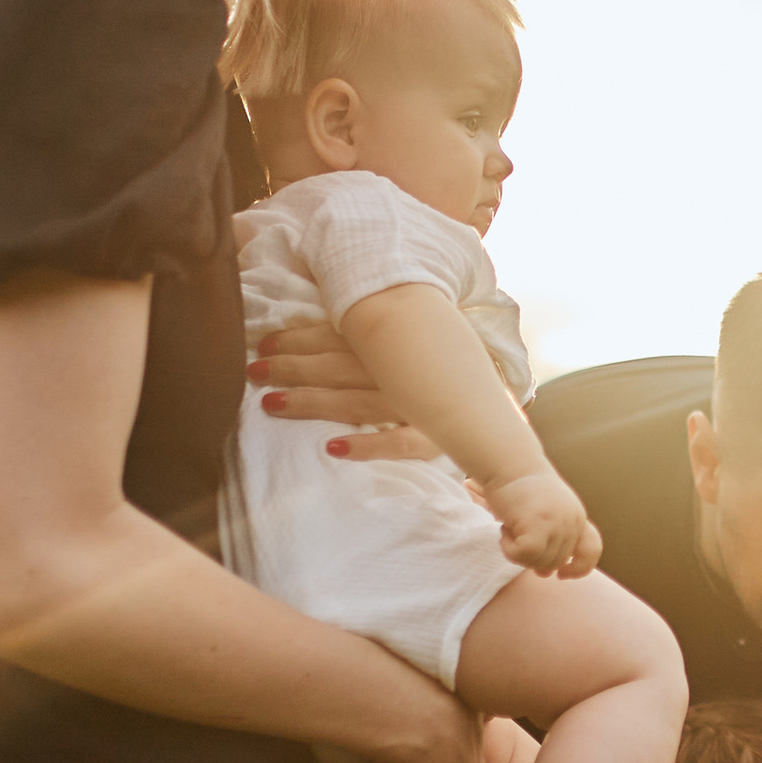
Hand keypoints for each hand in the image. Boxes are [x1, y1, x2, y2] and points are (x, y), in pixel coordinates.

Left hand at [248, 315, 440, 459]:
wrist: (509, 400)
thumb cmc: (456, 361)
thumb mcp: (424, 333)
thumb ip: (386, 324)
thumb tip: (338, 313)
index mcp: (401, 340)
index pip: (343, 335)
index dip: (300, 339)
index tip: (264, 343)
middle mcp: (405, 370)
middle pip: (339, 367)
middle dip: (292, 367)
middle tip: (252, 371)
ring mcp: (421, 405)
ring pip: (356, 402)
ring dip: (311, 403)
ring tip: (270, 404)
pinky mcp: (438, 438)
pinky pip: (401, 444)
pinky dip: (368, 446)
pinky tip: (332, 449)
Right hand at [482, 461, 601, 579]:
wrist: (508, 462)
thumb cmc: (519, 487)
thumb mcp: (544, 512)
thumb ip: (549, 540)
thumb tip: (547, 573)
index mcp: (576, 517)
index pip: (591, 550)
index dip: (579, 568)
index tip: (561, 574)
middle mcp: (571, 520)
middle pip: (556, 562)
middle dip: (532, 558)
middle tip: (514, 537)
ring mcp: (557, 523)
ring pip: (539, 561)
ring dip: (518, 552)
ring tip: (509, 529)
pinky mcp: (538, 524)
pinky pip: (524, 555)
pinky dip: (509, 550)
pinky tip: (503, 531)